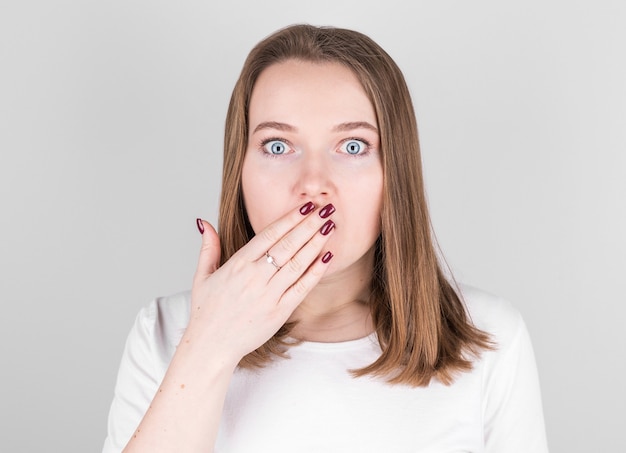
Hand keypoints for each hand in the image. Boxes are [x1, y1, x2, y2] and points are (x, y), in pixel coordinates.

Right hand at [188, 202, 334, 364]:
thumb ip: (208, 248)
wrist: (211, 346)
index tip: (305, 206)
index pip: (269, 234)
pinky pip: (302, 288)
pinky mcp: (280, 311)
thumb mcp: (202, 276)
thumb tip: (204, 222)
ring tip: (330, 227)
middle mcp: (255, 276)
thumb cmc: (207, 312)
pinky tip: (327, 257)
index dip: (290, 218)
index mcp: (238, 264)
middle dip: (309, 224)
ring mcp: (269, 294)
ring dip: (316, 243)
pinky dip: (316, 272)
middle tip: (326, 209)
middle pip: (288, 244)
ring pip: (298, 263)